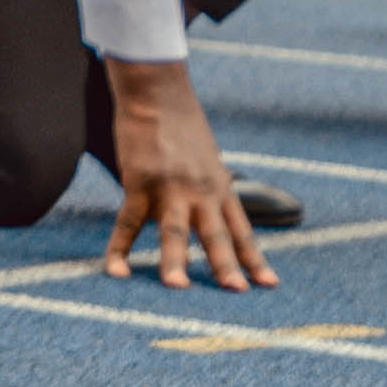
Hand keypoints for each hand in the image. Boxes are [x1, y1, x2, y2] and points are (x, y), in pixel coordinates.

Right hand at [99, 62, 272, 292]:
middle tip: (236, 293)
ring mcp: (170, 188)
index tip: (269, 285)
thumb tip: (210, 211)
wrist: (158, 94)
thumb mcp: (208, 159)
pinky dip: (119, 249)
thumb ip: (211, 188)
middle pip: (216, 235)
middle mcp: (201, 192)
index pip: (242, 231)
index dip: (255, 259)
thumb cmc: (181, 125)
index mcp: (220, 188)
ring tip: (176, 288)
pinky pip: (127, 222)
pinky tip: (116, 271)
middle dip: (225, 266)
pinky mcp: (139, 182)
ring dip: (175, 260)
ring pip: (175, 230)